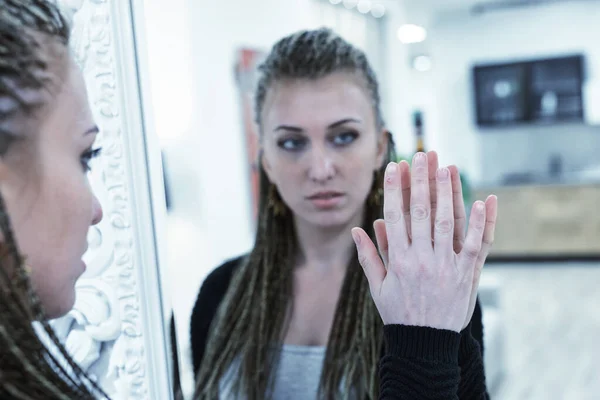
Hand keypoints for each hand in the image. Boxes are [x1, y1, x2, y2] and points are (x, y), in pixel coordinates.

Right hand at [352, 152, 496, 331]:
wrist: (425, 344)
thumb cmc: (399, 314)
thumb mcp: (377, 287)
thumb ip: (368, 256)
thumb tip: (356, 229)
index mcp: (398, 260)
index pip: (394, 216)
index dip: (394, 189)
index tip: (394, 167)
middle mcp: (421, 259)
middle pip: (422, 212)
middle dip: (421, 181)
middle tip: (422, 155)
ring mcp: (446, 266)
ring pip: (448, 223)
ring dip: (448, 193)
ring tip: (447, 167)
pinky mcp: (467, 274)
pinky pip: (475, 245)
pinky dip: (480, 223)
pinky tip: (482, 201)